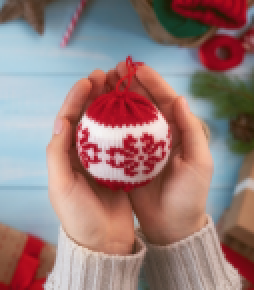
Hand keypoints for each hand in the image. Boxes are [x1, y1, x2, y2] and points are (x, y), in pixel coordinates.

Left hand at [46, 70, 135, 254]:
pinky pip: (122, 138)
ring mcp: (100, 158)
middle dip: (95, 94)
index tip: (88, 80)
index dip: (76, 98)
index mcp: (64, 154)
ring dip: (111, 103)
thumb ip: (57, 153)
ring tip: (120, 84)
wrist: (103, 243)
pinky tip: (136, 110)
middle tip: (107, 75)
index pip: (68, 118)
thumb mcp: (61, 185)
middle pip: (87, 116)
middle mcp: (81, 152)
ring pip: (105, 123)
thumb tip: (60, 121)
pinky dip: (126, 122)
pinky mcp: (118, 166)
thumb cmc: (77, 215)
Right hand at [110, 62, 212, 245]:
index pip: (162, 98)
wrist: (171, 225)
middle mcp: (154, 134)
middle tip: (111, 70)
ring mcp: (137, 145)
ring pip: (123, 114)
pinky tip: (93, 110)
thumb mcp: (198, 163)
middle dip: (126, 83)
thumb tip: (180, 98)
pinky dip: (103, 120)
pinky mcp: (123, 157)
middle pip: (140, 102)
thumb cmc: (189, 195)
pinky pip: (112, 134)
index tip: (135, 66)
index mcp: (174, 131)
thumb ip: (191, 131)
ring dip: (113, 97)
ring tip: (99, 82)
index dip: (150, 81)